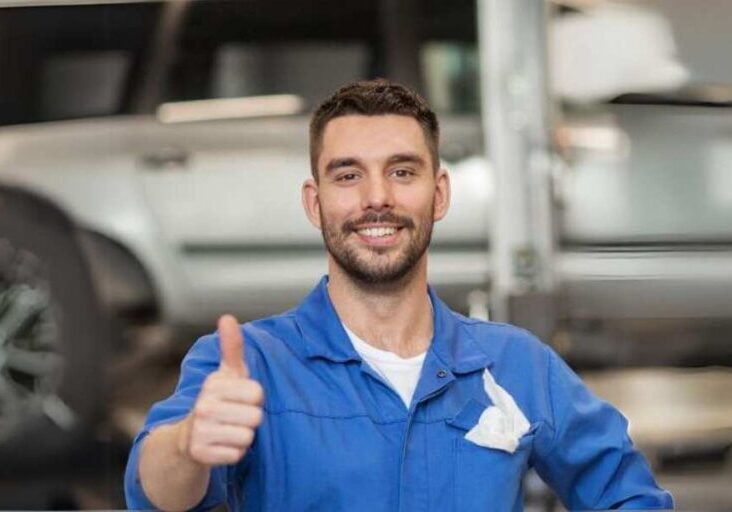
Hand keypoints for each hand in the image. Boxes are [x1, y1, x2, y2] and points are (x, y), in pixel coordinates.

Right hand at [178, 314, 263, 465]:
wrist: (186, 440)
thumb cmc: (216, 402)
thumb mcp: (225, 375)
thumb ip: (231, 347)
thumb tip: (227, 316)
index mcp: (213, 384)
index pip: (257, 393)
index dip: (253, 399)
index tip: (239, 400)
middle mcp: (204, 406)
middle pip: (256, 417)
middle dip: (249, 420)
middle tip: (234, 418)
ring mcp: (200, 431)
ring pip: (248, 437)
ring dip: (242, 437)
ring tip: (227, 431)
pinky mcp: (201, 454)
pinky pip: (237, 454)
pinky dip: (234, 453)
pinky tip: (221, 446)